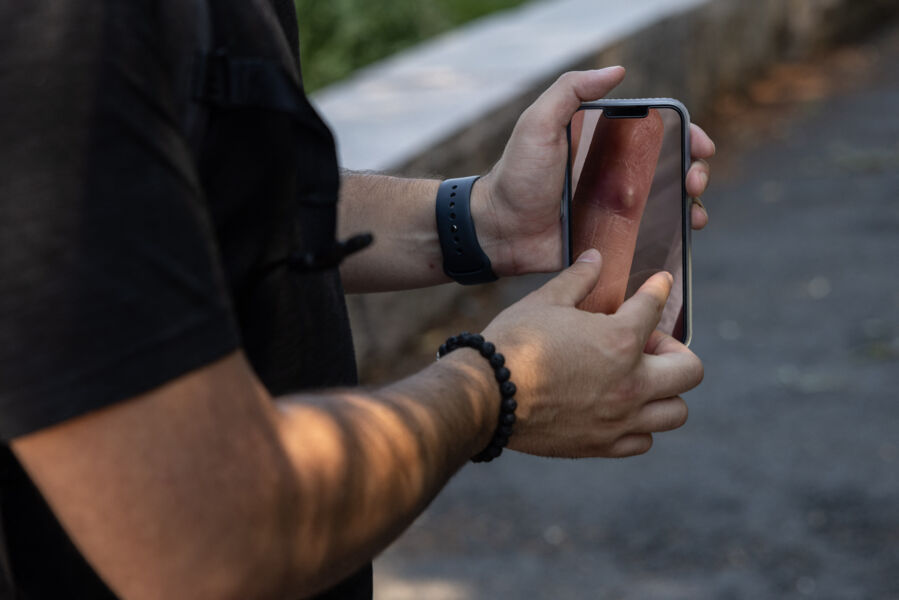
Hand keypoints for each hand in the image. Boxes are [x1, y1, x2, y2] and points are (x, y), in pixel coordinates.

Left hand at [473, 67, 715, 276]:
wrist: (499, 229)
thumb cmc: (516, 175)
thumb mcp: (538, 123)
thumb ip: (571, 90)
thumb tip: (617, 70)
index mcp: (603, 146)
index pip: (656, 136)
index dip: (686, 137)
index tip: (700, 145)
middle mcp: (613, 176)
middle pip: (670, 171)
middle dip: (694, 172)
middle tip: (694, 180)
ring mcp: (614, 210)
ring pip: (666, 205)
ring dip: (691, 205)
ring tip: (693, 210)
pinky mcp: (609, 240)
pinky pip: (647, 239)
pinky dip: (671, 236)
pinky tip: (682, 235)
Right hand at [481, 249, 702, 456]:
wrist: (485, 396)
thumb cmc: (514, 343)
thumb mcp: (545, 301)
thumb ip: (578, 279)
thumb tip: (595, 258)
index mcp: (620, 339)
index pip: (656, 306)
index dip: (659, 289)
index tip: (659, 285)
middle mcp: (631, 382)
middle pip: (690, 370)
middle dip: (674, 351)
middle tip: (647, 345)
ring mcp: (620, 419)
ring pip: (676, 412)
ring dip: (665, 392)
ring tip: (637, 380)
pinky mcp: (602, 444)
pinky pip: (644, 440)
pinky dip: (640, 425)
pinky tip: (619, 409)